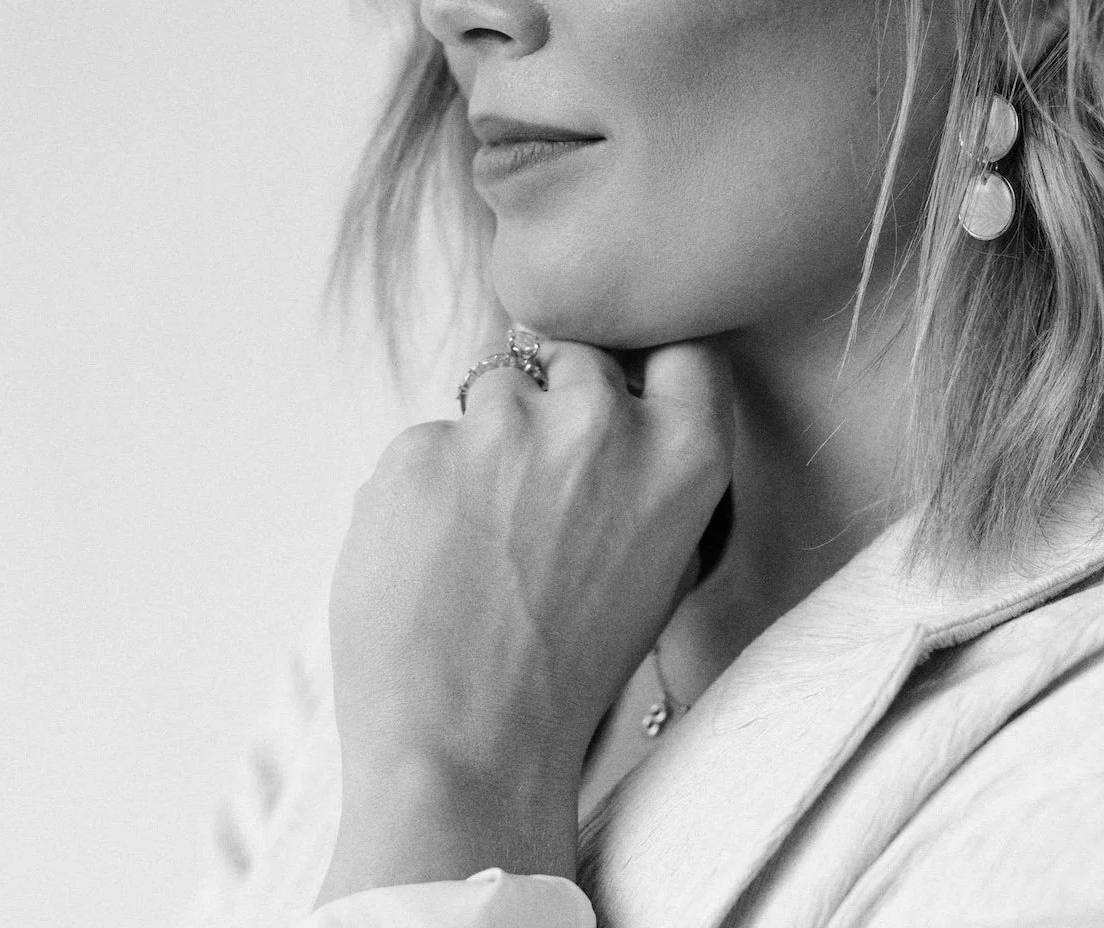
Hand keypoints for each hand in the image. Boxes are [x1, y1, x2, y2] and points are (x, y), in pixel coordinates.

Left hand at [316, 338, 734, 900]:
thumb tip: (617, 405)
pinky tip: (430, 564)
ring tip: (478, 547)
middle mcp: (602, 422)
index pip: (682, 353)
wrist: (467, 751)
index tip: (620, 403)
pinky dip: (422, 491)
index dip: (644, 375)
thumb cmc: (571, 678)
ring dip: (483, 446)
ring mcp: (506, 426)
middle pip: (575, 358)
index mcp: (684, 455)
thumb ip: (652, 476)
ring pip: (492, 392)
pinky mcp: (419, 447)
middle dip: (553, 406)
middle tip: (532, 497)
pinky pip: (424, 444)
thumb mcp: (662, 572)